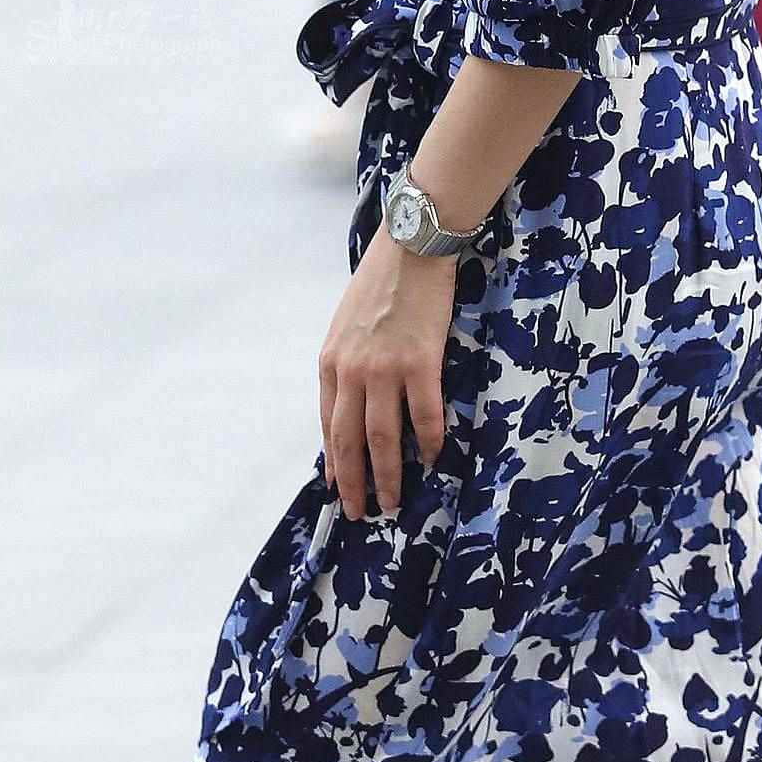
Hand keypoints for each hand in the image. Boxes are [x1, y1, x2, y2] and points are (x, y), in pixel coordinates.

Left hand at [319, 231, 453, 517]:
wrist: (410, 248)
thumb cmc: (380, 283)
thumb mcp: (346, 325)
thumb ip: (346, 364)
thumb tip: (352, 401)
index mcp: (330, 363)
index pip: (328, 425)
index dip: (334, 461)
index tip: (338, 487)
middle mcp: (352, 372)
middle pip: (349, 441)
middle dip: (354, 482)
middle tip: (360, 513)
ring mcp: (385, 369)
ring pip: (383, 438)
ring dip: (388, 476)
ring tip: (392, 502)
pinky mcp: (420, 363)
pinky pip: (424, 416)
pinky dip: (429, 442)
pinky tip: (432, 459)